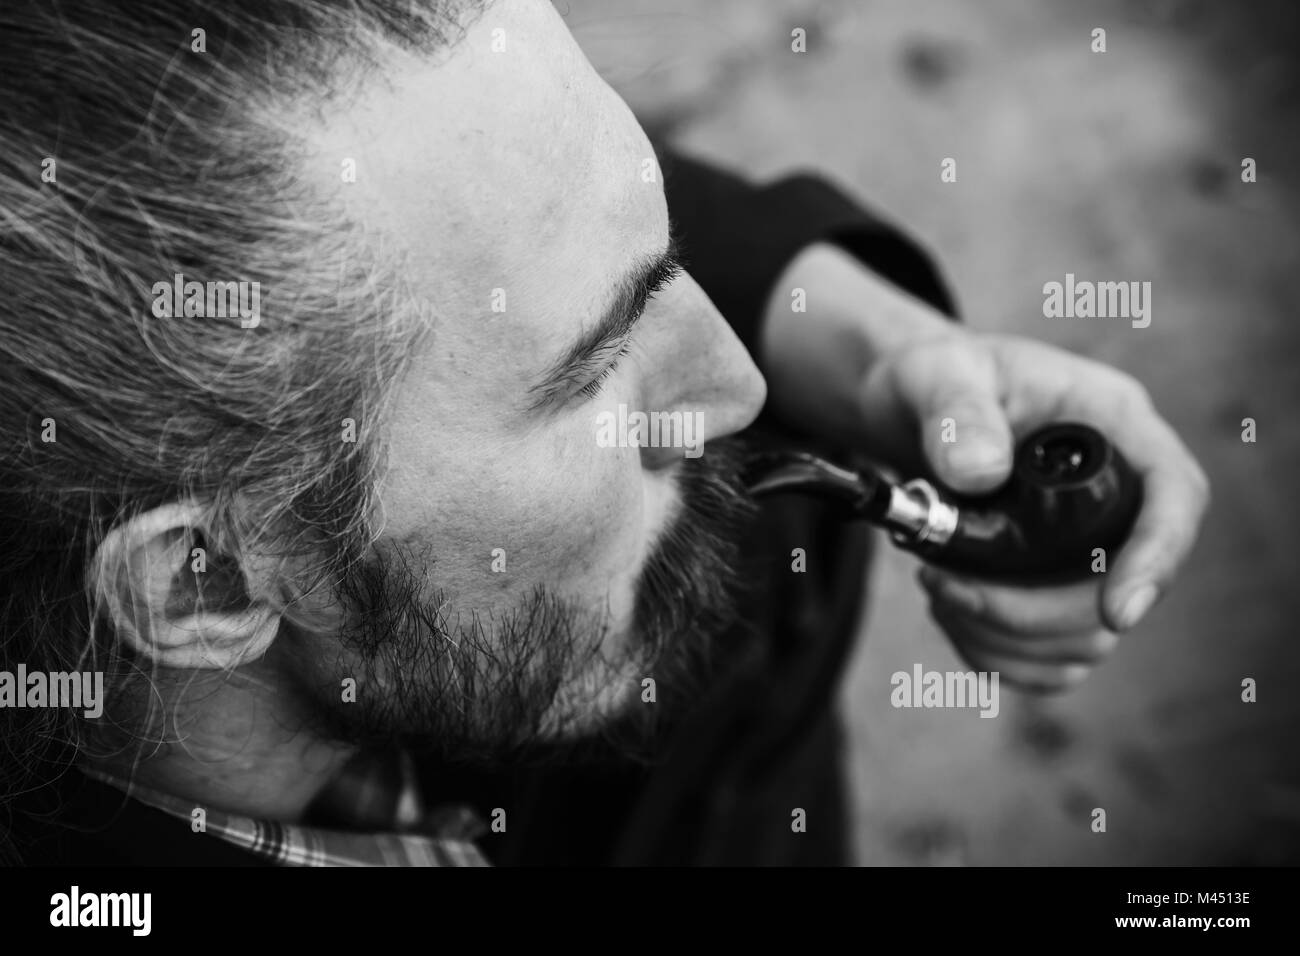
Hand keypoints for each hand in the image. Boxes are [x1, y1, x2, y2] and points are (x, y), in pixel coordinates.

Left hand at [759, 242, 1209, 691]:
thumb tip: (979, 473)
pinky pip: (1044, 658)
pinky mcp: (1048, 586)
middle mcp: (1112, 492)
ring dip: (1004, 637)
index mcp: (1111, 423)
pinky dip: (994, 653)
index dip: (1156, 560)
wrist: (901, 408)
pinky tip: (948, 609)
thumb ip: (956, 414)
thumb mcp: (934, 375)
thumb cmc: (929, 377)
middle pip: (1119, 587)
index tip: (1116, 612)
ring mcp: (1083, 547)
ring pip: (1082, 638)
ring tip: (937, 585)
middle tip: (944, 585)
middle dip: (1031, 612)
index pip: (1173, 497)